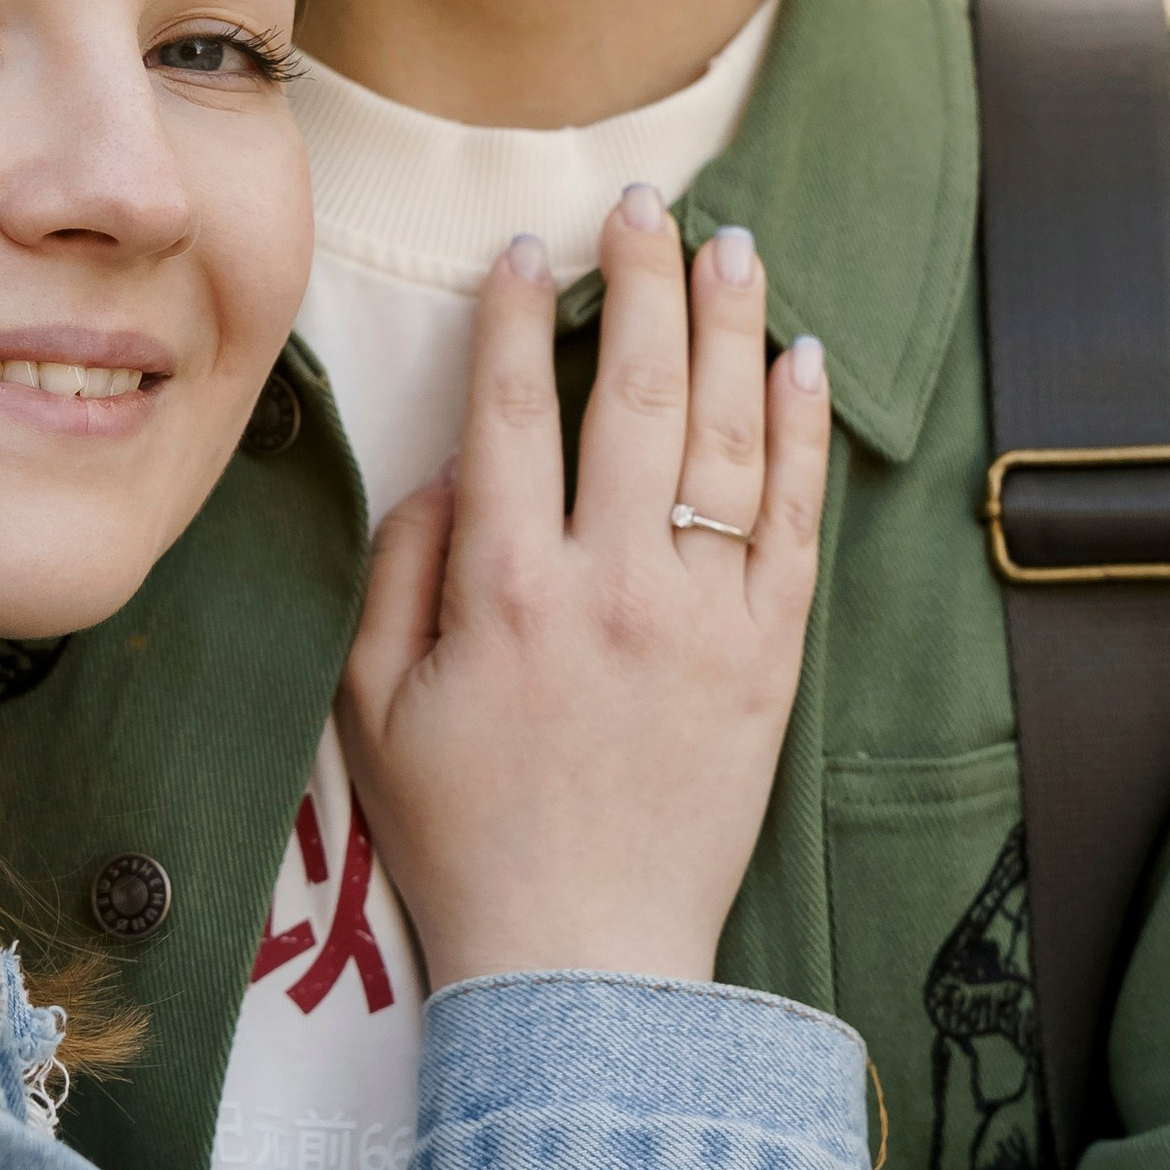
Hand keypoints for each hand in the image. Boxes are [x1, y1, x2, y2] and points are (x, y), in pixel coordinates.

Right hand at [338, 194, 829, 990]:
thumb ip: (400, 572)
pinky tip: (800, 364)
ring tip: (734, 245)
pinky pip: (793, 525)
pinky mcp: (768, 662)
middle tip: (647, 204)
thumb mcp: (370, 706)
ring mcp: (700, 621)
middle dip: (641, 281)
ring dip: (731, 327)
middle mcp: (608, 586)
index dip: (516, 313)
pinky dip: (799, 436)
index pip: (510, 409)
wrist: (581, 964)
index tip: (528, 247)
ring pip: (724, 439)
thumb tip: (449, 469)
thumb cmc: (463, 837)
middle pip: (632, 393)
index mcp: (500, 589)